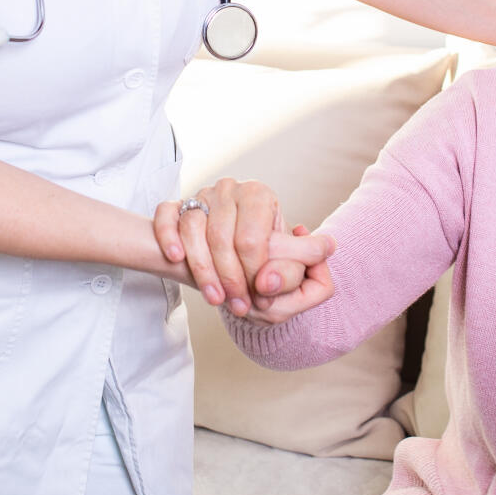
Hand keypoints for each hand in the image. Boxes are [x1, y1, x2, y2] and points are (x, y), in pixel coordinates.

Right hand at [151, 179, 335, 322]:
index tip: (259, 296)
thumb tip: (329, 247)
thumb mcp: (288, 255)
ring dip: (202, 270)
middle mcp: (229, 188)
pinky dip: (170, 238)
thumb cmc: (261, 254)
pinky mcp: (175, 205)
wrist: (225, 252)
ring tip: (215, 299)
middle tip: (238, 306)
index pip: (252, 238)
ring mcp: (200, 194)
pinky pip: (166, 216)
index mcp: (260, 194)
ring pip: (193, 230)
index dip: (255, 272)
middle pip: (222, 237)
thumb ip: (308, 256)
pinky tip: (178, 260)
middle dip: (230, 278)